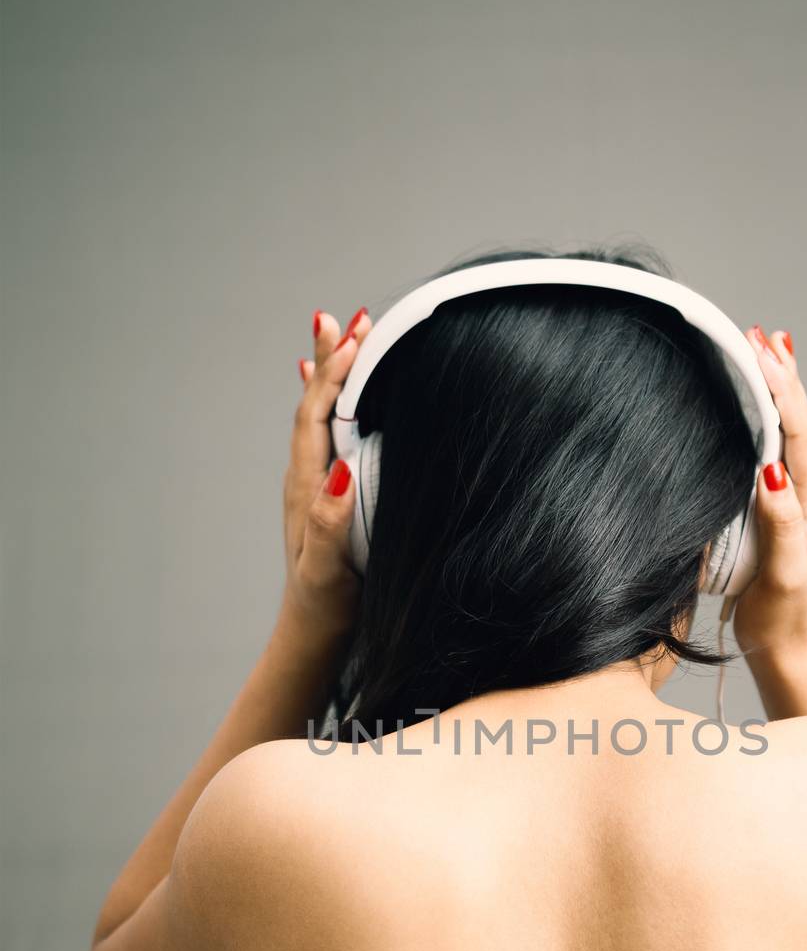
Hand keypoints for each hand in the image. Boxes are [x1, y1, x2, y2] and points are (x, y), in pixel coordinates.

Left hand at [282, 307, 373, 637]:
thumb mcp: (328, 569)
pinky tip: (325, 388)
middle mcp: (307, 478)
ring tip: (343, 334)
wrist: (315, 632)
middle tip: (346, 318)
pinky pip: (325, 435)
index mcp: (307, 488)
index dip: (333, 374)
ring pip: (320, 414)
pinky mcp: (327, 493)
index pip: (317, 416)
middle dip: (331, 360)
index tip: (355, 337)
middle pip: (315, 404)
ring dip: (332, 373)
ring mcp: (316, 484)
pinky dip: (327, 402)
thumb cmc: (326, 605)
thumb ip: (328, 522)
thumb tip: (336, 470)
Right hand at [728, 326, 806, 659]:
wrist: (785, 648)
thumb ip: (781, 523)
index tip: (761, 353)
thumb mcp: (783, 574)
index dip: (781, 391)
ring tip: (766, 351)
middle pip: (797, 422)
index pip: (797, 434)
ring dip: (776, 390)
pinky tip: (755, 408)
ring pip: (788, 433)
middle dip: (781, 376)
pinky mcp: (778, 510)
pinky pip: (774, 453)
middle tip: (762, 334)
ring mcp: (795, 501)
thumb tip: (772, 472)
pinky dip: (766, 420)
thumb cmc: (782, 618)